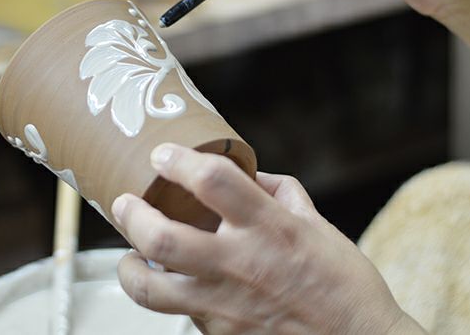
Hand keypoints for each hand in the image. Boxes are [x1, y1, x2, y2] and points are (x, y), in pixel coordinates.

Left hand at [113, 143, 423, 333]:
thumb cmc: (345, 285)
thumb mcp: (319, 226)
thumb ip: (281, 193)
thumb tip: (251, 174)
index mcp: (270, 227)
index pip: (212, 180)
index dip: (178, 160)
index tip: (163, 155)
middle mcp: (241, 264)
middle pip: (162, 235)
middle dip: (131, 214)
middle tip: (124, 203)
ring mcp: (226, 307)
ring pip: (151, 288)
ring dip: (130, 269)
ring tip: (130, 258)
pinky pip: (181, 314)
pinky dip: (173, 298)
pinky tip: (177, 288)